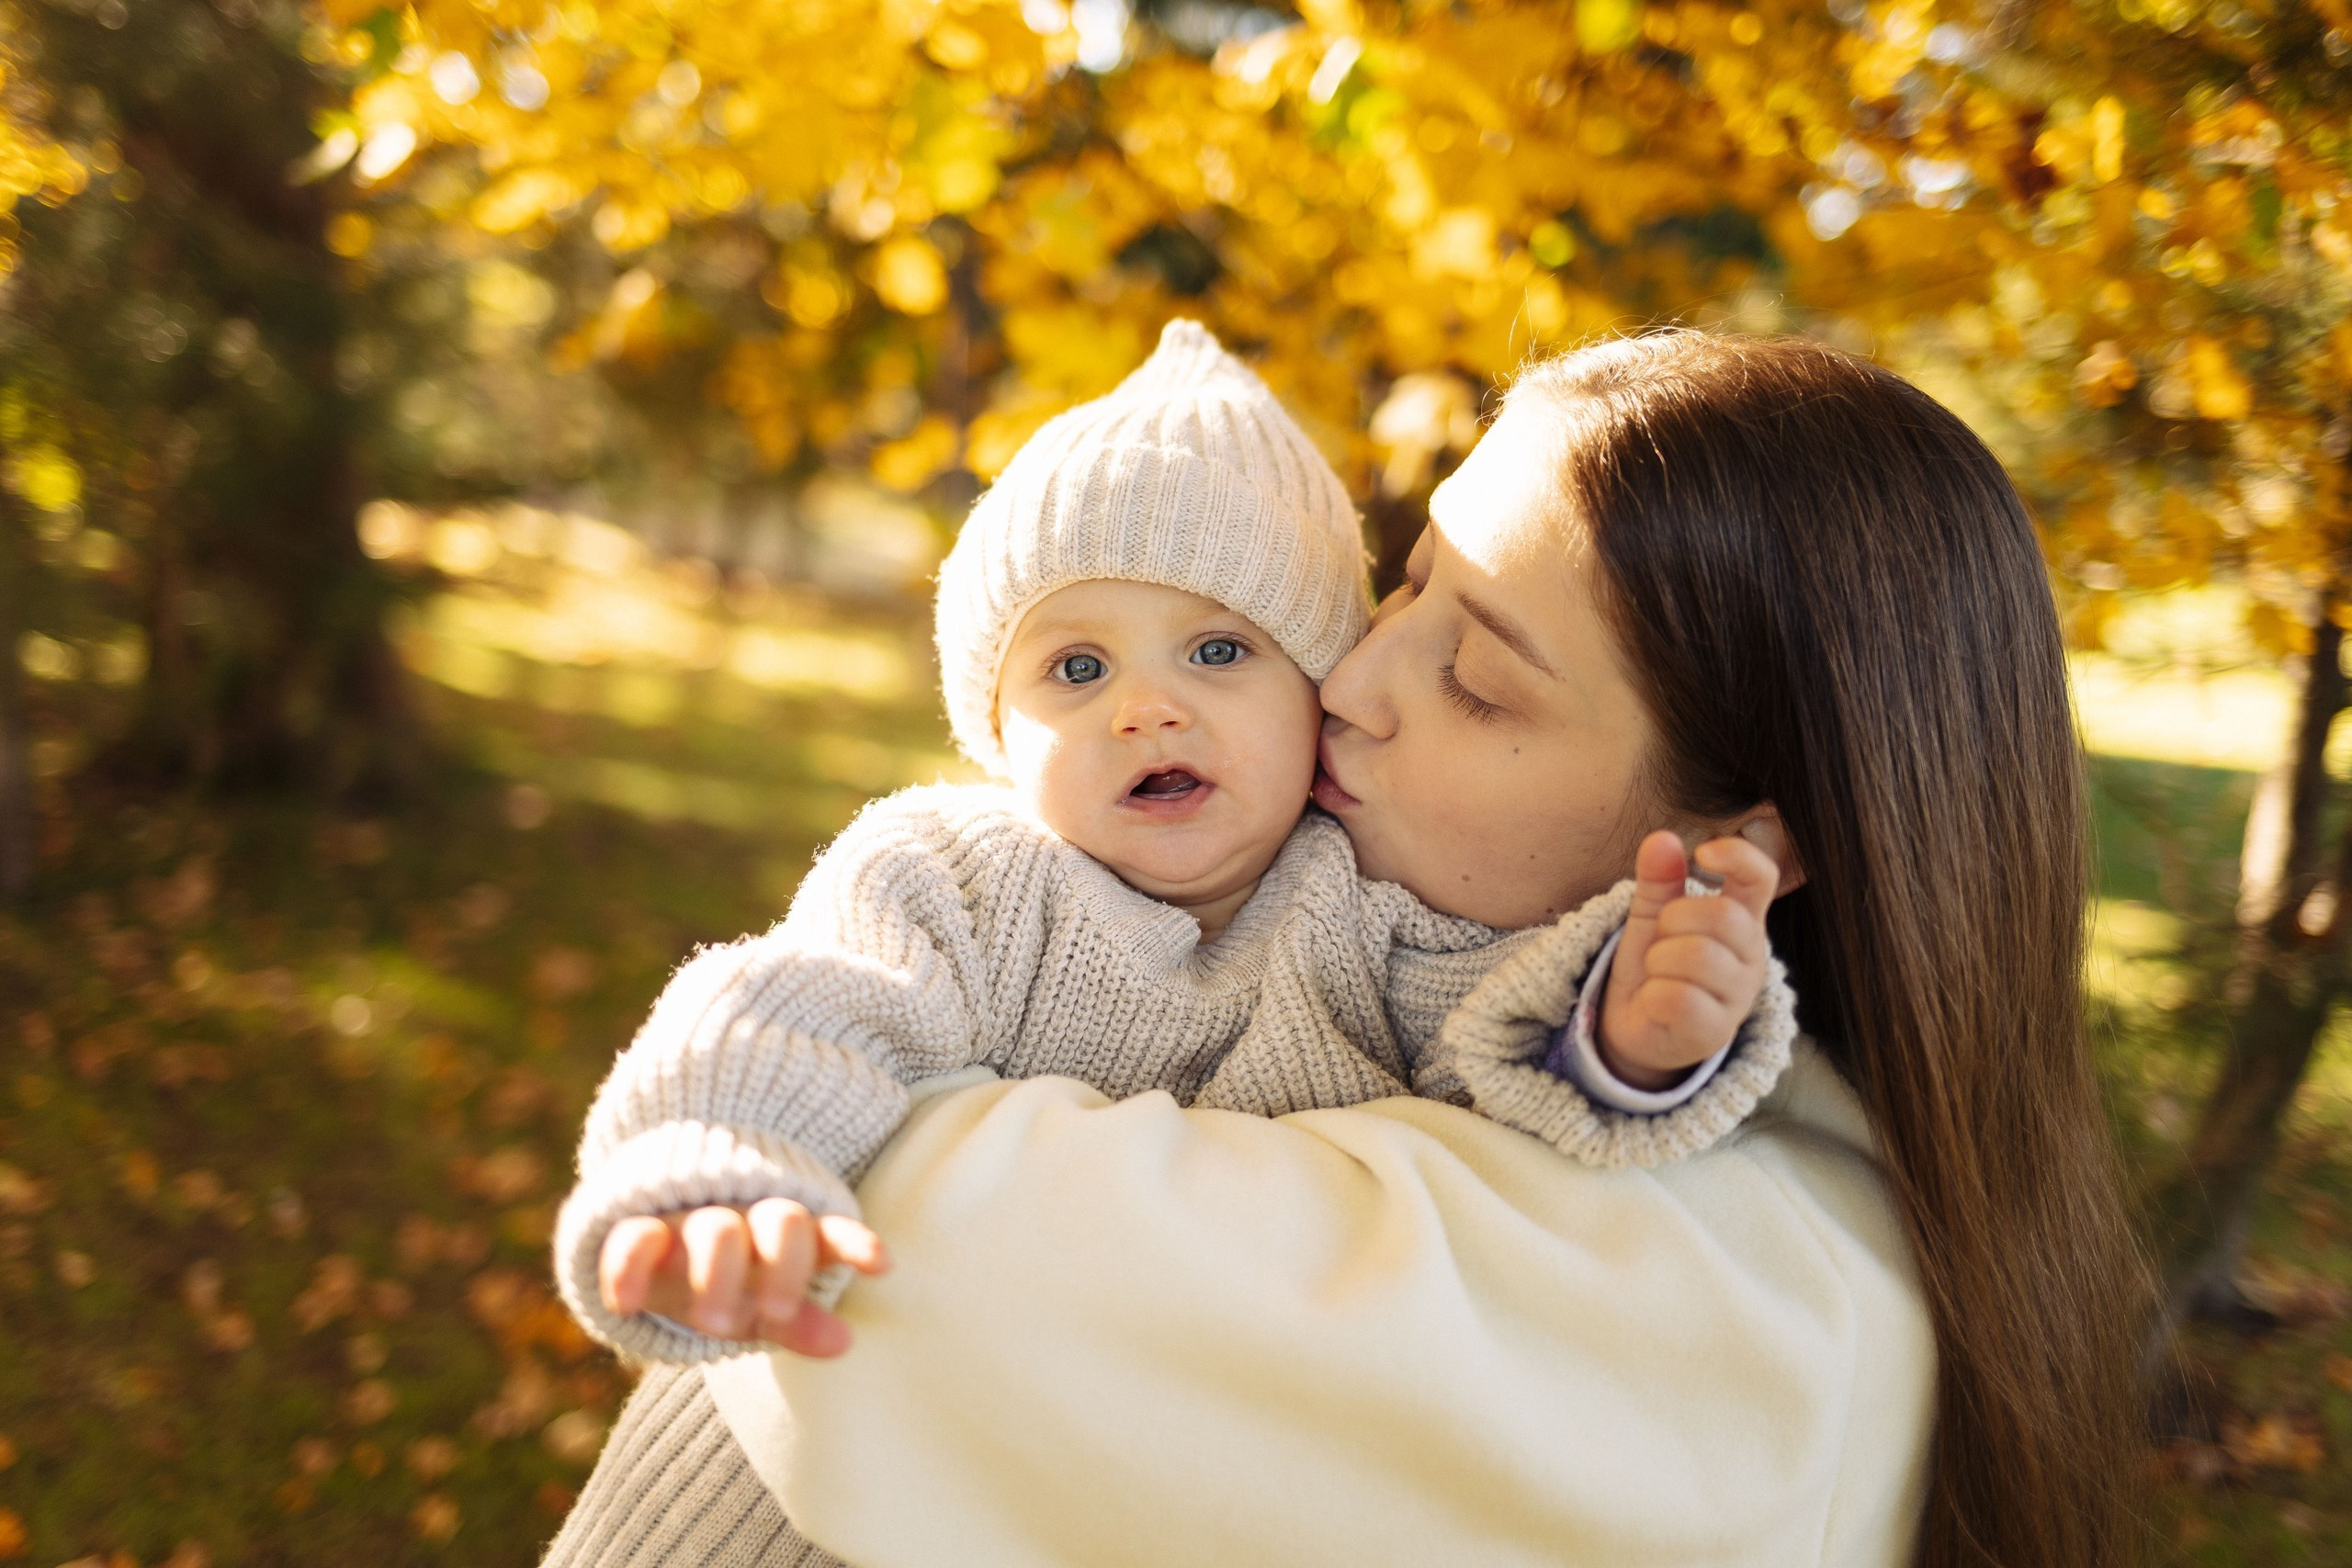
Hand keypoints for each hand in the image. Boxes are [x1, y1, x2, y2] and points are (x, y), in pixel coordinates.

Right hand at [597, 1199, 890, 1357]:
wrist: (655, 1239)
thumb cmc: (727, 1280)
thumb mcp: (762, 1304)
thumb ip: (800, 1323)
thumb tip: (845, 1343)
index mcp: (787, 1236)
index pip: (830, 1234)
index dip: (855, 1246)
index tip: (882, 1264)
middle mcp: (747, 1221)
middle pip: (781, 1224)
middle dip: (783, 1269)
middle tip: (777, 1313)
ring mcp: (694, 1222)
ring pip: (716, 1229)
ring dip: (718, 1271)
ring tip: (713, 1324)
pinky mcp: (641, 1232)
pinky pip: (635, 1240)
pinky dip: (629, 1268)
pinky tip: (627, 1303)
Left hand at [1598, 831, 1778, 1092]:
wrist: (1637, 1026)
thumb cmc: (1657, 964)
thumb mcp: (1652, 914)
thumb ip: (1659, 878)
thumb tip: (1662, 838)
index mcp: (1741, 919)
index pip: (1761, 877)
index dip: (1738, 856)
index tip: (1703, 852)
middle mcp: (1750, 956)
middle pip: (1722, 916)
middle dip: (1674, 920)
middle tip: (1662, 940)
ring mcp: (1737, 997)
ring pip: (1698, 956)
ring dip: (1661, 959)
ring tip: (1658, 972)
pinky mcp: (1715, 1032)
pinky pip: (1679, 998)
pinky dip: (1653, 995)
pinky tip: (1655, 1001)